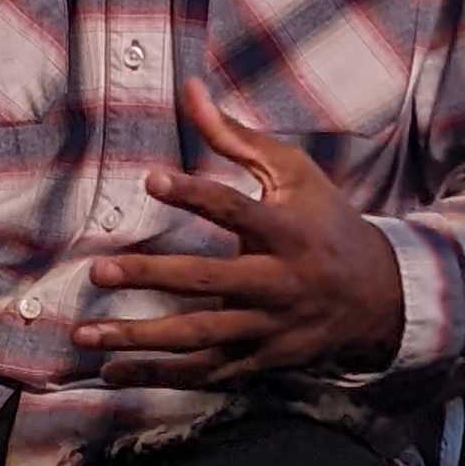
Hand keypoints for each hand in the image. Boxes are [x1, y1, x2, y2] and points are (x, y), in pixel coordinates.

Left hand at [72, 77, 405, 389]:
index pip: (237, 209)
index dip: (195, 194)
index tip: (151, 179)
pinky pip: (205, 372)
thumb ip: (237, 137)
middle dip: (152, 277)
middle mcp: (279, 283)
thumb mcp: (295, 173)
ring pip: (200, 336)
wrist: (377, 296)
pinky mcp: (261, 360)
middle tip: (99, 271)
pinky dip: (158, 375)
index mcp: (289, 231)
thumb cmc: (326, 221)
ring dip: (140, 337)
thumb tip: (190, 90)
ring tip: (87, 332)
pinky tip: (112, 371)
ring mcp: (269, 327)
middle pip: (209, 282)